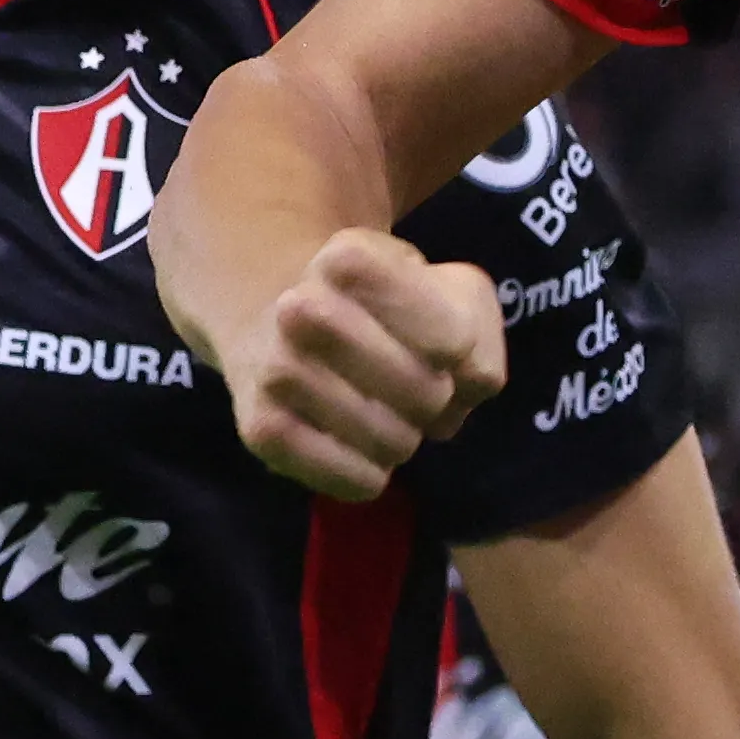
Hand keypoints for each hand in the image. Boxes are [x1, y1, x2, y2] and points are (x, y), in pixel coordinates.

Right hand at [226, 229, 506, 502]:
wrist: (273, 323)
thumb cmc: (379, 306)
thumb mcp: (441, 286)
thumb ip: (478, 326)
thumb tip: (465, 379)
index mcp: (350, 257)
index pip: (452, 337)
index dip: (458, 349)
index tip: (439, 339)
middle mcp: (301, 308)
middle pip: (427, 393)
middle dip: (436, 397)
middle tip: (414, 384)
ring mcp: (276, 371)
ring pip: (395, 442)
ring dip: (404, 436)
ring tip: (381, 408)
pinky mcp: (261, 430)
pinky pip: (356, 480)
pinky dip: (372, 473)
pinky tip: (357, 443)